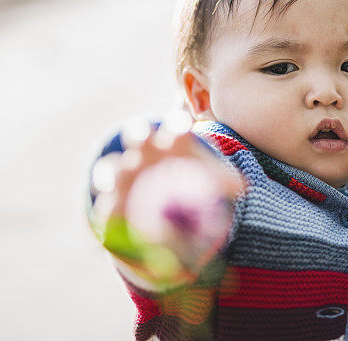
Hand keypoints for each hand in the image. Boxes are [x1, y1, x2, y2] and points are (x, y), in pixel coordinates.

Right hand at [90, 118, 244, 281]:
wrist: (160, 203)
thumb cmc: (186, 181)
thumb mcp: (207, 180)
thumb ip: (221, 181)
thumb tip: (243, 185)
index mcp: (171, 144)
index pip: (176, 129)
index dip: (177, 126)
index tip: (183, 125)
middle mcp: (143, 154)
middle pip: (137, 137)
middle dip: (138, 134)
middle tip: (141, 135)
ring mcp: (122, 177)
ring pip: (110, 169)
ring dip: (110, 173)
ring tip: (112, 182)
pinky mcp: (110, 204)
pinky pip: (104, 207)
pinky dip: (104, 212)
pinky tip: (106, 221)